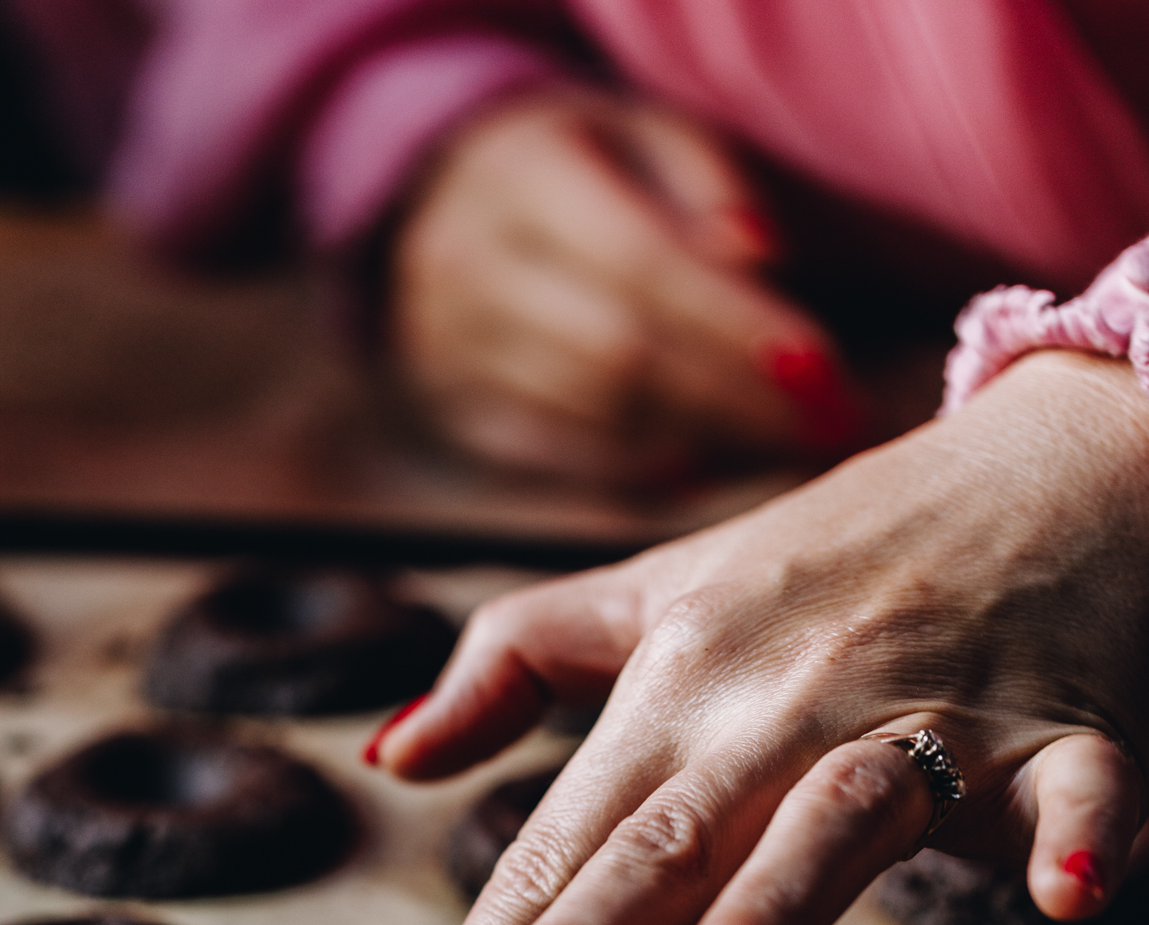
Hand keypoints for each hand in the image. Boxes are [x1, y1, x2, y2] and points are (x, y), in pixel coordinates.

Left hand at [349, 350, 1148, 924]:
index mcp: (678, 692)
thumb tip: (390, 757)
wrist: (1061, 455)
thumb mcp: (661, 592)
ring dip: (774, 899)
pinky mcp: (1065, 726)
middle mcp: (781, 709)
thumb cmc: (845, 553)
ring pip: (838, 815)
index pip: (557, 847)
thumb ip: (518, 666)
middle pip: (662, 844)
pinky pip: (1076, 787)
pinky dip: (1080, 832)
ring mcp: (925, 716)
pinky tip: (1067, 897)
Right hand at [388, 89, 862, 482]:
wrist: (426, 207)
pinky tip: (700, 462)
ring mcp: (450, 353)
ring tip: (781, 442)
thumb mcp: (634, 133)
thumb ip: (703, 180)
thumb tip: (761, 258)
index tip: (820, 368)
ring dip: (700, 436)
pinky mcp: (456, 415)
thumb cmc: (568, 167)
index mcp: (518, 178)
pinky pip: (561, 459)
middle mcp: (468, 269)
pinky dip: (639, 467)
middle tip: (823, 425)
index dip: (734, 325)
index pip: (641, 265)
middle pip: (619, 355)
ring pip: (594, 416)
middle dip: (734, 397)